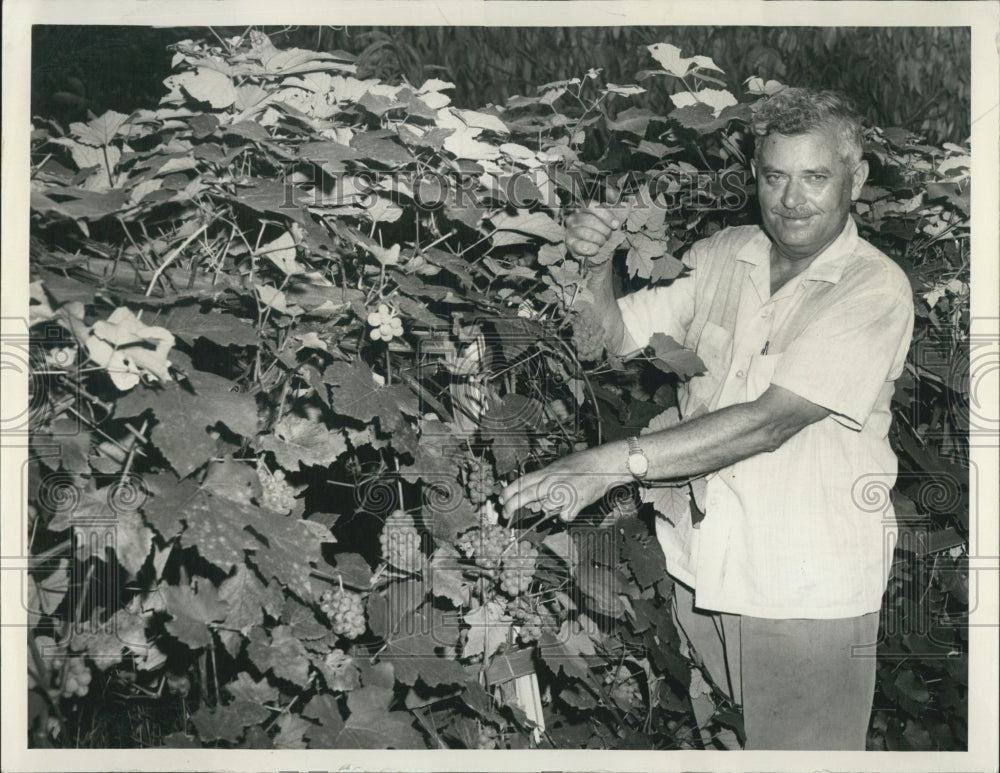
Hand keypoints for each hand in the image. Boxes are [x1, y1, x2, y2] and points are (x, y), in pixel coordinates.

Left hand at [498, 445, 630, 521]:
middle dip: (512, 506)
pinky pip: (564, 516)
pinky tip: (570, 508)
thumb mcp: (558, 468)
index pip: (521, 482)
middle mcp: (553, 481)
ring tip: (559, 502)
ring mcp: (565, 491)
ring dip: (547, 509)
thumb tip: (531, 502)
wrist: (604, 464)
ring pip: (545, 507)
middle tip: (505, 514)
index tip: (501, 502)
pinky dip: (565, 515)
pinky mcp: (577, 501)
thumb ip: (544, 483)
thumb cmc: (581, 465)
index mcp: (547, 472)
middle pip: (526, 495)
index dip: (507, 493)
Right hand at [565, 205, 620, 259]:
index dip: (605, 215)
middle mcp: (573, 218)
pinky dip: (592, 249)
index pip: (591, 206)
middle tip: (609, 236)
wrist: (598, 251)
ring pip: (586, 233)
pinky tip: (596, 249)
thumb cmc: (603, 231)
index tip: (615, 225)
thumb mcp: (609, 215)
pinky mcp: (569, 244)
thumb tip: (613, 193)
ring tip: (602, 242)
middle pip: (590, 220)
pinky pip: (580, 246)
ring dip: (599, 240)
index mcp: (582, 208)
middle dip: (604, 230)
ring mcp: (569, 231)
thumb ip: (611, 201)